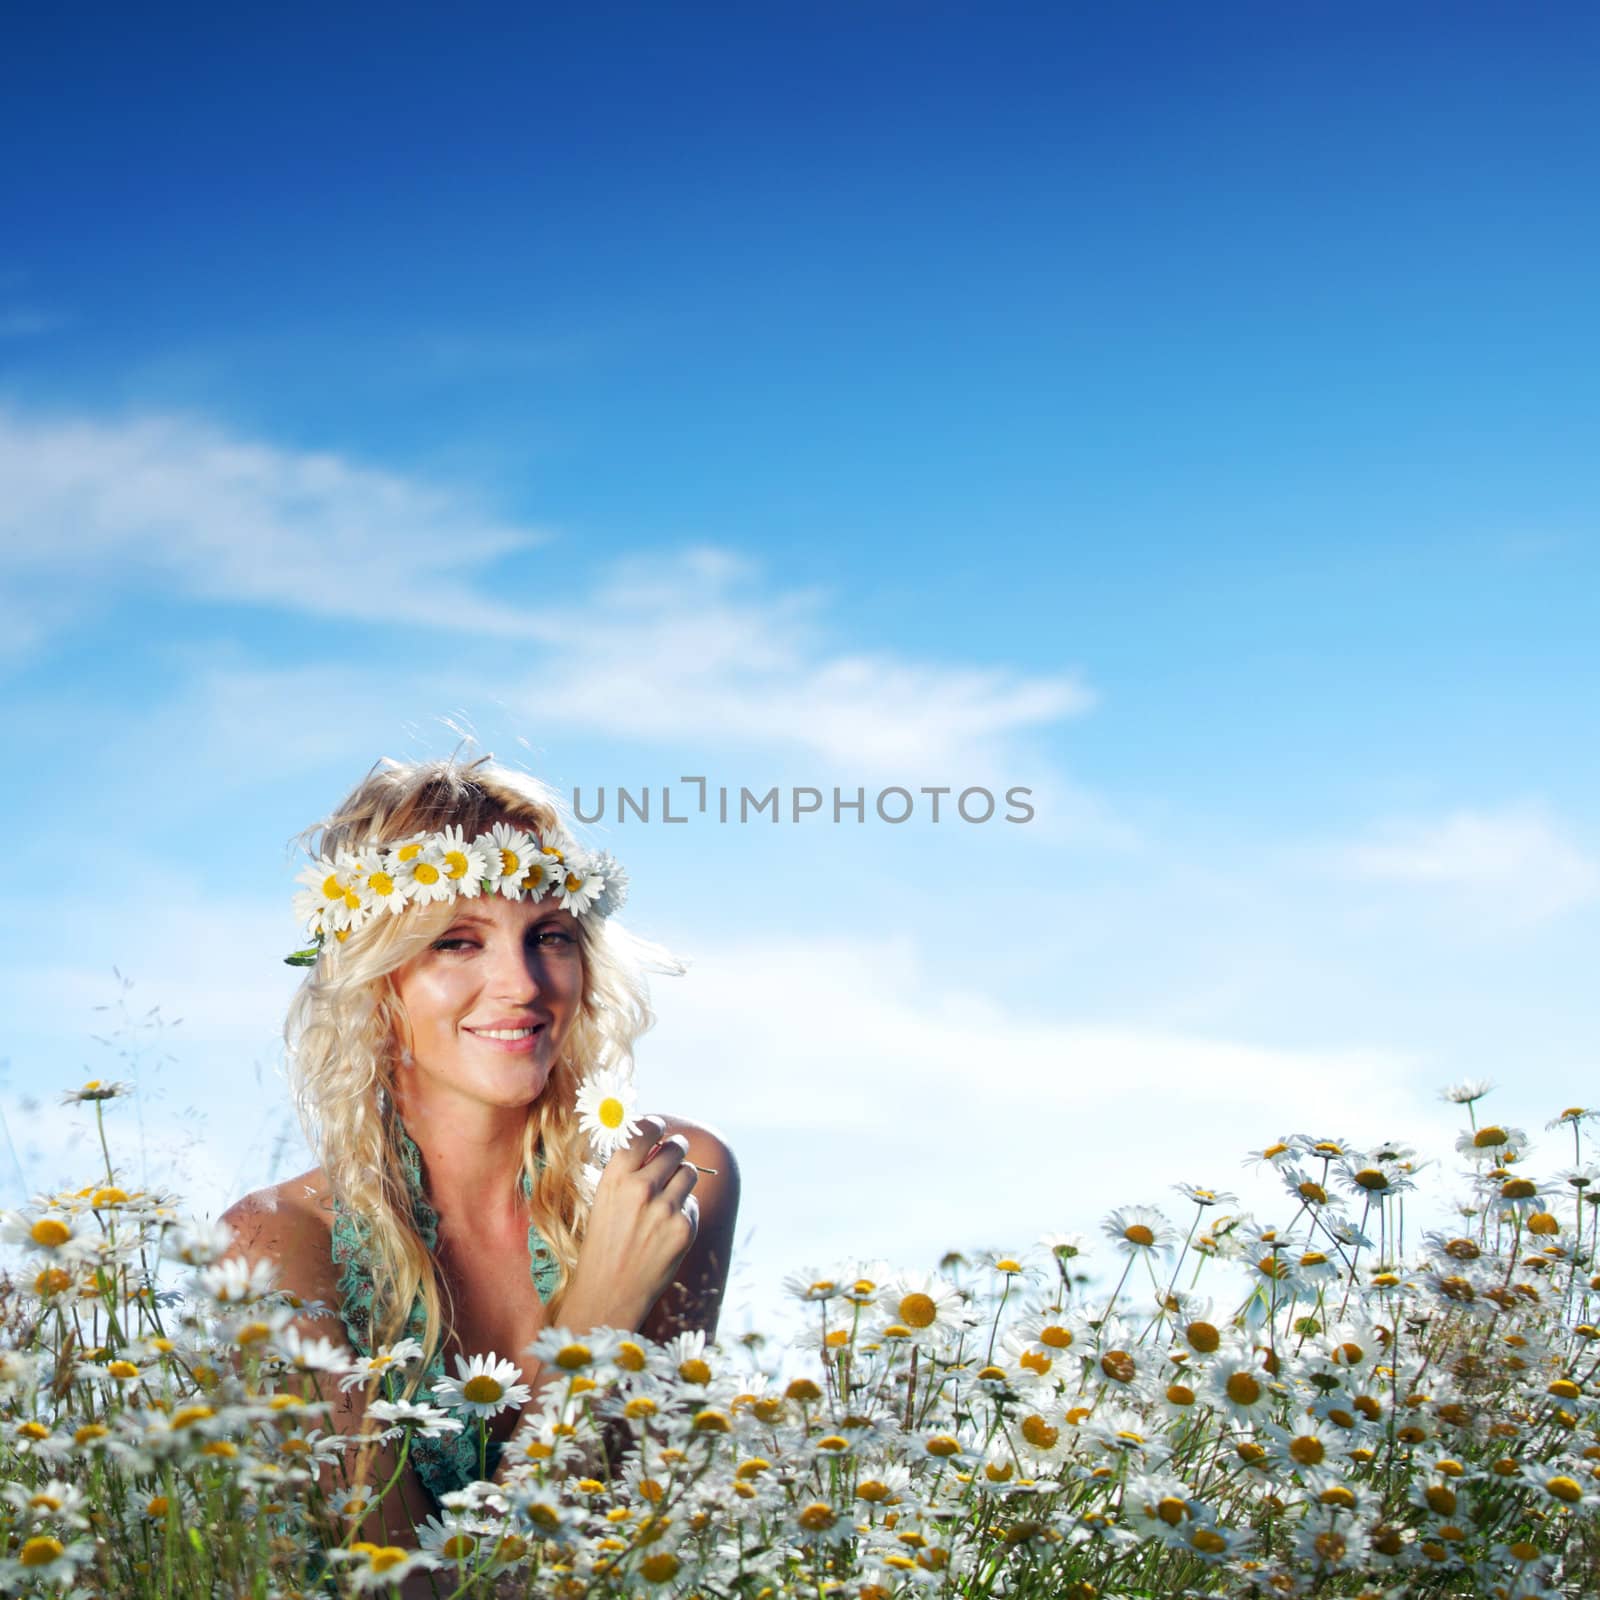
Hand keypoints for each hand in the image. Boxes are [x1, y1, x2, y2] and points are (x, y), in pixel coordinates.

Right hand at [561, 1115, 699, 1331]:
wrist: (609, 1292)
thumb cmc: (603, 1244)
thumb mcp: (604, 1199)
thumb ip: (629, 1170)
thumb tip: (655, 1141)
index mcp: (616, 1176)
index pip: (645, 1131)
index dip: (656, 1126)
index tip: (660, 1128)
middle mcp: (642, 1187)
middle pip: (675, 1148)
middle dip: (675, 1150)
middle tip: (672, 1156)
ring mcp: (666, 1208)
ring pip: (689, 1173)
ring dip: (681, 1180)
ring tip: (665, 1199)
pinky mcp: (685, 1228)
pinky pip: (693, 1203)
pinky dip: (684, 1211)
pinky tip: (665, 1229)